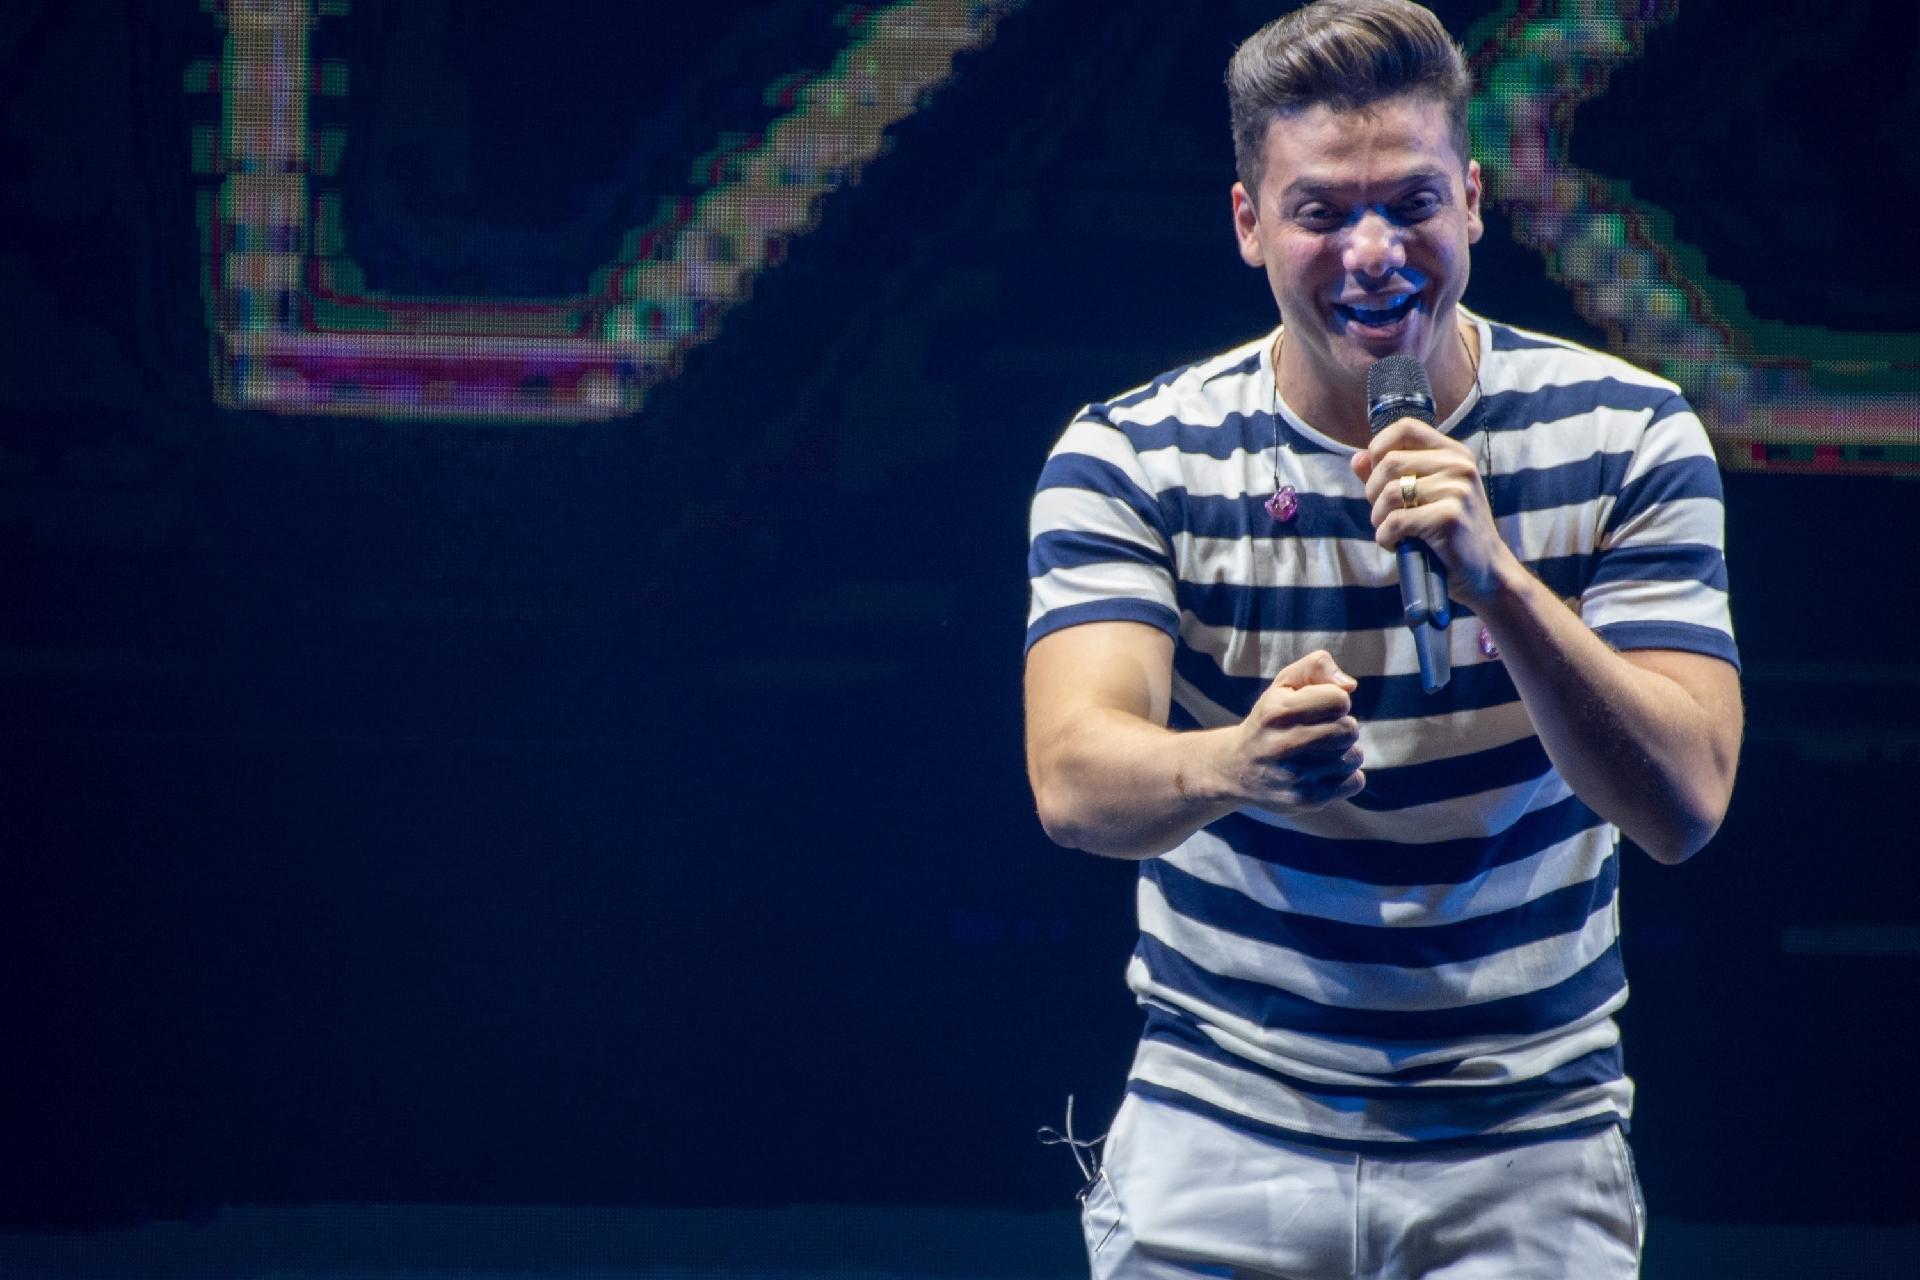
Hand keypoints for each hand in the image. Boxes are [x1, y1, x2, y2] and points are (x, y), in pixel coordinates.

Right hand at [1207, 650, 1364, 813]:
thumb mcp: (1283, 685)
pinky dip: (1345, 776)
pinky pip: (1355, 781)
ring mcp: (1297, 776)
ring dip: (1342, 752)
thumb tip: (1350, 686)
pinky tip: (1321, 772)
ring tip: (1317, 753)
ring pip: (1355, 756)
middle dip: (1341, 726)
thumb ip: (1316, 667)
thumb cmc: (1269, 721)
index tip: (1317, 708)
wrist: (1237, 770)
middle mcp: (1285, 744)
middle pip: (1350, 729)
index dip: (1334, 700)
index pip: (1340, 700)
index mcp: (1278, 711)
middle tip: (1320, 731)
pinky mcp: (1308, 800)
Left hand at [1350, 418, 1519, 609]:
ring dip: (1378, 519)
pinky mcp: (1450, 516)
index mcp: (1453, 453)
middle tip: (1383, 515)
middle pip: (1389, 462)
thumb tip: (1357, 458)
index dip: (1379, 447)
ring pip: (1389, 493)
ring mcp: (1457, 489)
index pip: (1406, 427)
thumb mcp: (1423, 497)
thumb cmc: (1450, 534)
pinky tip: (1397, 545)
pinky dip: (1386, 538)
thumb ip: (1390, 475)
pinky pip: (1395, 521)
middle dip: (1372, 493)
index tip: (1377, 475)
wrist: (1486, 572)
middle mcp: (1458, 465)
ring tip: (1392, 532)